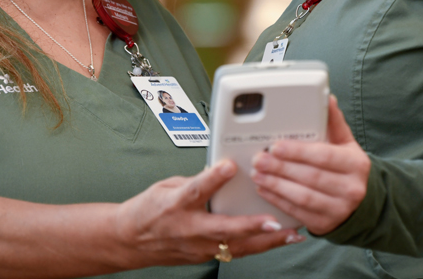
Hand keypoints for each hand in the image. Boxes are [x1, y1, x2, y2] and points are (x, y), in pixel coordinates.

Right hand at [114, 159, 303, 267]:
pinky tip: (276, 240)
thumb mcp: (168, 184)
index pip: (196, 190)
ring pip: (236, 247)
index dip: (213, 178)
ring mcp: (198, 247)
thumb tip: (223, 170)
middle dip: (252, 225)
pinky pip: (235, 252)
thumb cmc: (149, 208)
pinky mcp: (204, 257)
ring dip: (266, 241)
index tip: (230, 165)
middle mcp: (188, 228)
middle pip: (223, 228)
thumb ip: (197, 179)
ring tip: (291, 234)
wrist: (131, 241)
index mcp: (176, 203)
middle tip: (275, 220)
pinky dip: (257, 246)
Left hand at [250, 95, 370, 235]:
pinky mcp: (325, 225)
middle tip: (259, 158)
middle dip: (281, 167)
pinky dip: (277, 200)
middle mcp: (351, 189)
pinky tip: (264, 188)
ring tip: (257, 172)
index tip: (276, 146)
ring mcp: (339, 210)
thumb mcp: (346, 143)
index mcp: (356, 164)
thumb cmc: (347, 167)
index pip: (324, 156)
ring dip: (275, 184)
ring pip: (302, 197)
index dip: (298, 151)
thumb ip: (333, 121)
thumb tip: (327, 97)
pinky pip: (297, 212)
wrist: (362, 204)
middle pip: (310, 177)